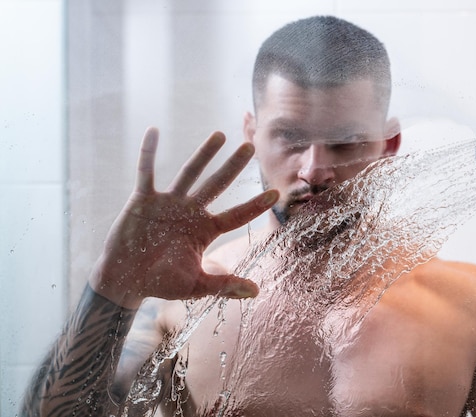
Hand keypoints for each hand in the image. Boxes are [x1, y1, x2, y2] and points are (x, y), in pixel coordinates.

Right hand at [89, 127, 278, 308]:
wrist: (126, 280)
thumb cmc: (161, 283)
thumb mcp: (197, 285)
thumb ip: (224, 285)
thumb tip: (256, 292)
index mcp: (205, 230)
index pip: (237, 215)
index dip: (255, 205)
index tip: (276, 192)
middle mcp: (191, 212)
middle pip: (218, 184)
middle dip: (234, 166)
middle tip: (251, 146)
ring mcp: (168, 203)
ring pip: (189, 173)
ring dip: (204, 154)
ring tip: (220, 135)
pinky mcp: (144, 199)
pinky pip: (146, 172)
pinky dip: (149, 153)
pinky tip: (154, 131)